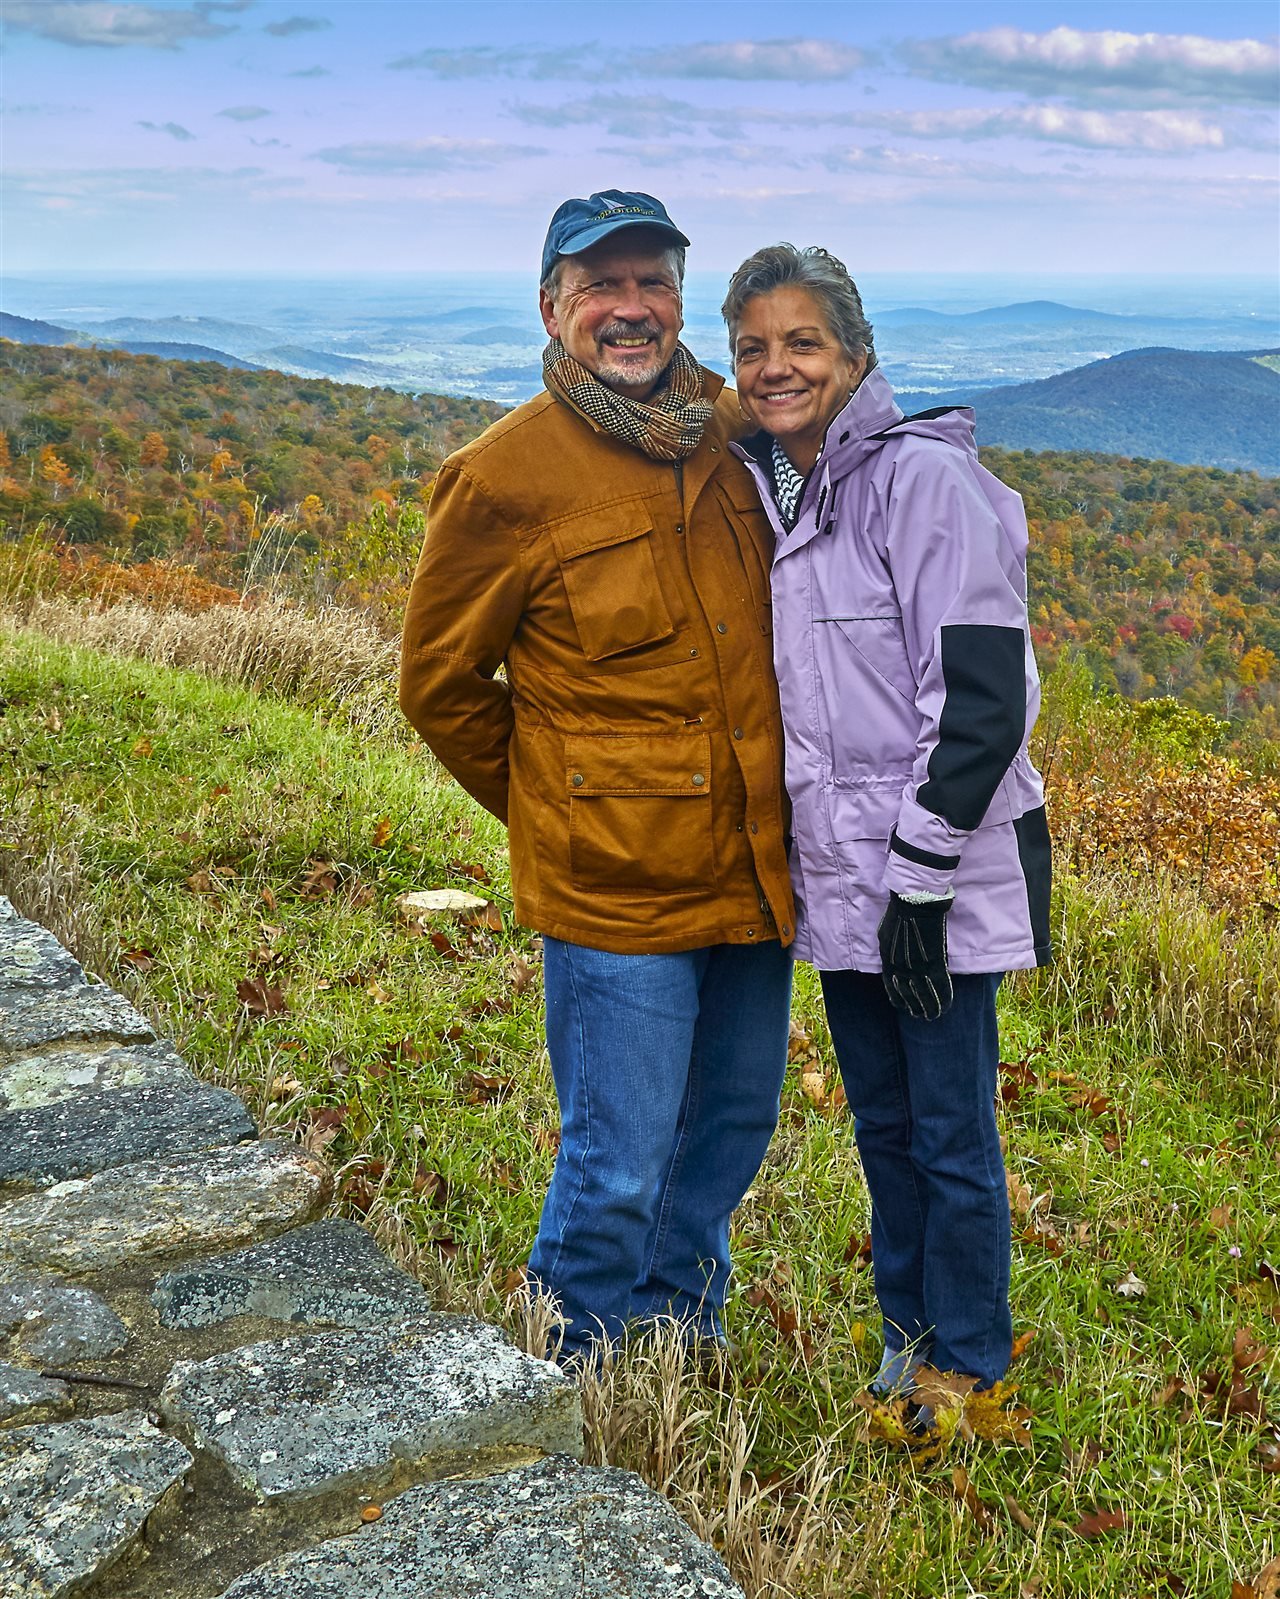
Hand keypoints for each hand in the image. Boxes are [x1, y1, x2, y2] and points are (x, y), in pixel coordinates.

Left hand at [877, 892, 954, 1020]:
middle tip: (921, 1016)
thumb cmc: (898, 915)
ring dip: (930, 1008)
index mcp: (888, 962)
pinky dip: (944, 997)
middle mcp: (901, 969)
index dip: (899, 1000)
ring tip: (933, 1016)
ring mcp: (918, 967)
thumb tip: (890, 961)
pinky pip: (940, 986)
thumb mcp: (884, 936)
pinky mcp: (935, 963)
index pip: (892, 989)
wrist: (914, 904)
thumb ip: (888, 952)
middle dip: (915, 1007)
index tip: (904, 1008)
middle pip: (908, 995)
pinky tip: (946, 1006)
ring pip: (925, 995)